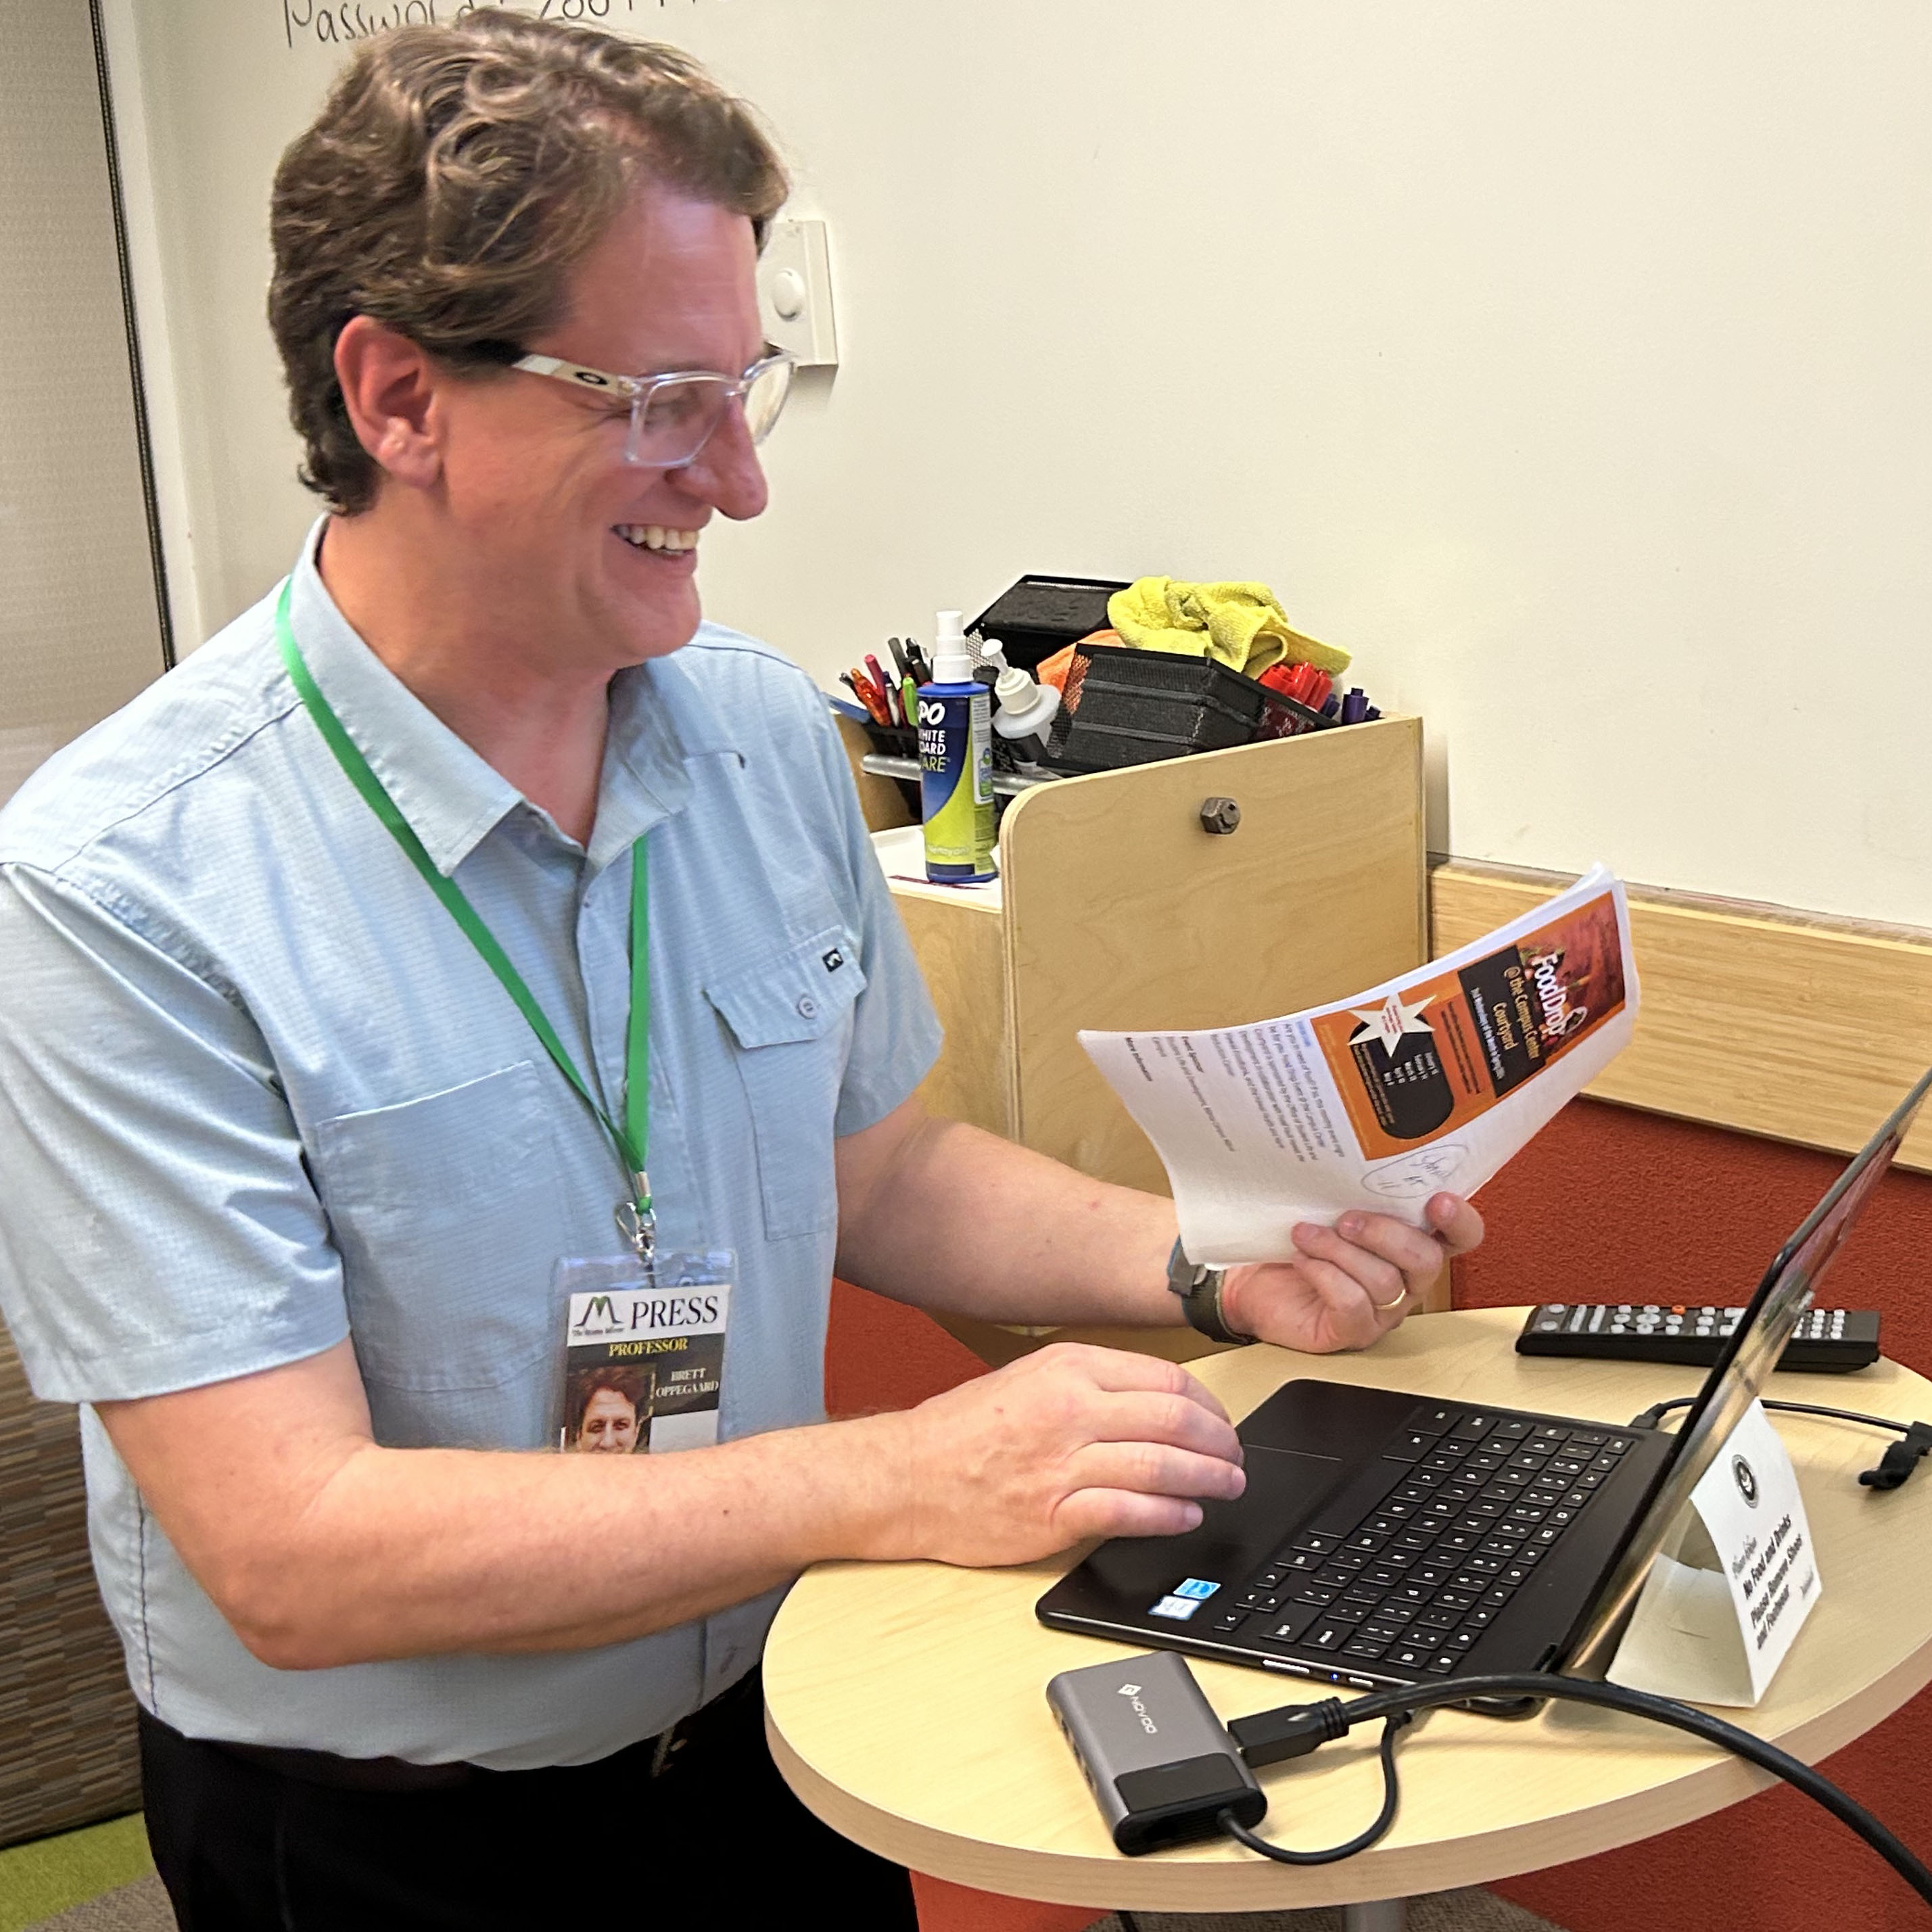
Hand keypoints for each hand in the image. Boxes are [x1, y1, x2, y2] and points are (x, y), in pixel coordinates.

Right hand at [877, 1343, 1245, 1565]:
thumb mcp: (1030, 1379)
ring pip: (1162, 1465)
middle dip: (1221, 1444)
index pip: (1167, 1381)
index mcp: (1068, 1368)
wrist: (905, 1477)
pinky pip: (1130, 1511)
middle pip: (1176, 1420)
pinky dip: (1170, 1515)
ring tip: (1228, 1487)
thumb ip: (1093, 1386)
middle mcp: (1069, 1408)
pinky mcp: (1053, 1514)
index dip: (1210, 1406)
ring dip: (1209, 1479)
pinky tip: (1187, 1516)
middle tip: (1236, 1459)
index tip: (1222, 1423)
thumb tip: (1162, 1404)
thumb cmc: (964, 1431)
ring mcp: (1062, 1462)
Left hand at [1219, 1192, 1483, 1354]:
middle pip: (1426, 1260)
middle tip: (1345, 1218)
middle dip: (1384, 1233)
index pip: (1461, 1237)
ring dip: (1339, 1250)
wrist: (1252, 1282)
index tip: (1437, 1199)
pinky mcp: (1352, 1332)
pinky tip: (1302, 1261)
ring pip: (1384, 1281)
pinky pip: (1352, 1304)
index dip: (1459, 1220)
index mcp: (1412, 1245)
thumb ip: (1356, 1195)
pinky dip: (1324, 1275)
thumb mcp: (1330, 1210)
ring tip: (1305, 1234)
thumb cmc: (1298, 1243)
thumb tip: (1355, 1164)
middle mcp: (1407, 1282)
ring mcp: (1382, 1312)